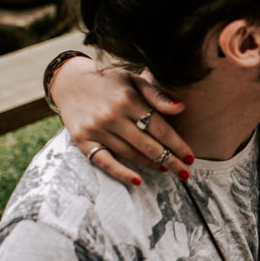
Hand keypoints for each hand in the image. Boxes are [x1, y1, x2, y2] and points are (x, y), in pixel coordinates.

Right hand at [52, 56, 193, 184]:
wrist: (69, 81)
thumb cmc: (109, 81)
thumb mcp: (133, 80)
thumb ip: (157, 95)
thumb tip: (181, 108)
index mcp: (128, 99)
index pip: (159, 127)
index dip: (177, 144)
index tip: (190, 156)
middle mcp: (112, 115)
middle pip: (148, 144)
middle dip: (170, 160)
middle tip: (185, 172)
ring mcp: (96, 129)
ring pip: (130, 154)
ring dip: (151, 164)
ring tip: (166, 169)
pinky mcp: (83, 140)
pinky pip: (104, 161)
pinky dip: (121, 173)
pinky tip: (137, 180)